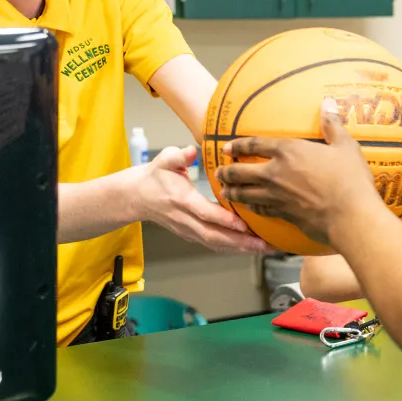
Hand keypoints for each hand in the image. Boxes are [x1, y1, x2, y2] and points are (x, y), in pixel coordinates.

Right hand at [137, 146, 275, 253]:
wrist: (137, 196)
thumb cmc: (155, 177)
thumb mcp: (164, 160)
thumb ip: (177, 156)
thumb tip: (191, 152)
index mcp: (181, 200)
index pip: (204, 213)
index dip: (225, 220)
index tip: (244, 225)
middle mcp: (185, 219)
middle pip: (215, 236)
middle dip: (241, 242)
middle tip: (264, 244)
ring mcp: (188, 230)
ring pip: (216, 244)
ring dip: (241, 249)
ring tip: (264, 248)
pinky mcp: (191, 235)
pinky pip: (214, 244)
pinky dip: (233, 248)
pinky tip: (251, 248)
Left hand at [216, 98, 385, 248]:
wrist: (350, 215)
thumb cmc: (350, 179)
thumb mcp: (344, 146)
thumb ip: (332, 125)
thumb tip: (327, 102)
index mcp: (288, 151)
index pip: (255, 145)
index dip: (238, 145)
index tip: (227, 147)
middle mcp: (275, 173)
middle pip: (241, 172)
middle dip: (226, 171)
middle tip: (219, 172)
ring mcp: (276, 196)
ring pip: (245, 194)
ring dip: (232, 192)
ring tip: (224, 192)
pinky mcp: (283, 215)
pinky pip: (259, 210)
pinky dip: (251, 209)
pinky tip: (249, 208)